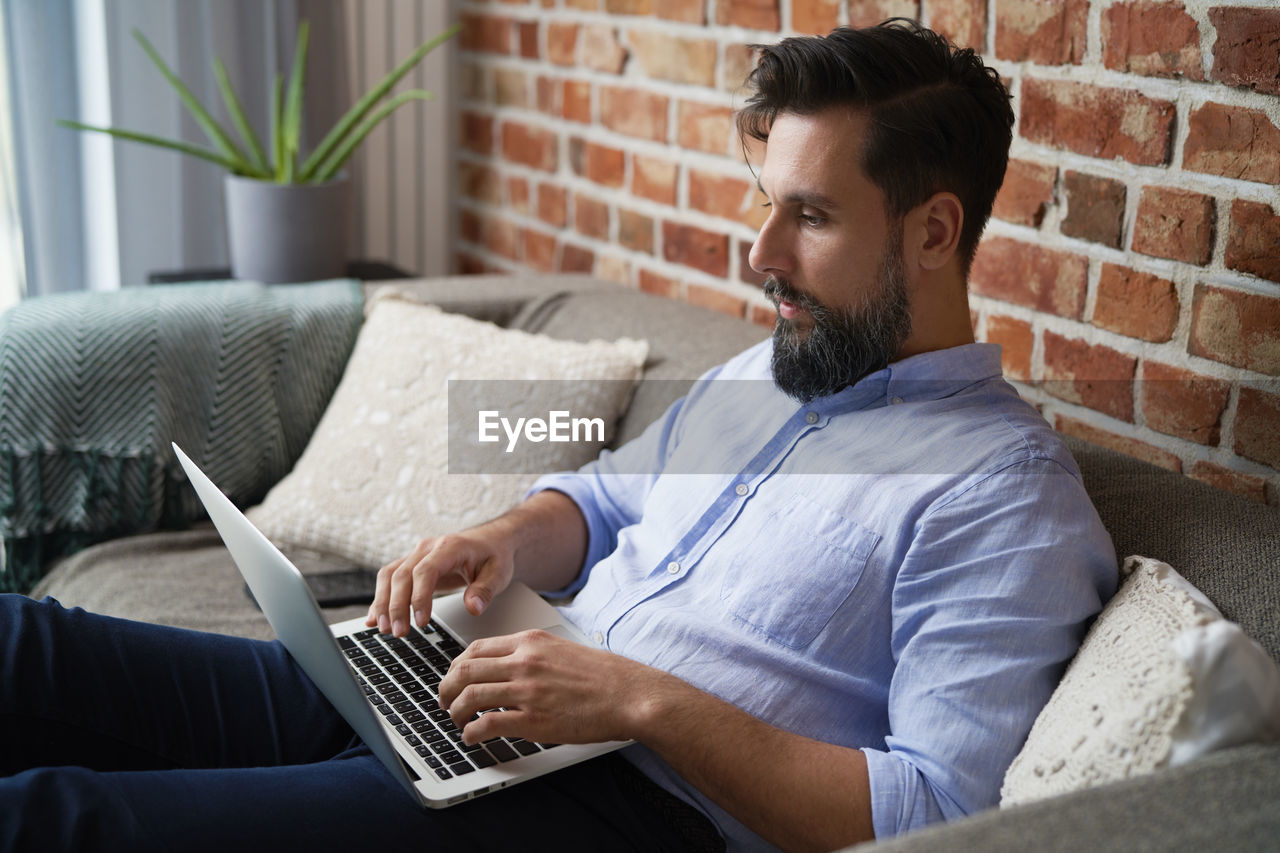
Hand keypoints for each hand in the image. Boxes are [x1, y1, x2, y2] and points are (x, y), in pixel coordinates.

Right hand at [366, 529, 514, 636]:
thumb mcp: (499, 573)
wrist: (491, 542)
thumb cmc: (494, 556)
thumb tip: (473, 608)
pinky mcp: (412, 565)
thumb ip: (485, 591)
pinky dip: (380, 599)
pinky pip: (389, 579)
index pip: (425, 571)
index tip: (421, 622)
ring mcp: (417, 555)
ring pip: (389, 576)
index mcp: (450, 547)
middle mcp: (428, 548)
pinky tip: (374, 619)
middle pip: (402, 575)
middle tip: (399, 633)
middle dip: (396, 606)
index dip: (419, 597)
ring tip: (384, 629)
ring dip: (383, 603)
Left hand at [438, 629, 662, 745]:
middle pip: (464, 670)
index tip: (454, 678)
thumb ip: (534, 655)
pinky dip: (471, 733)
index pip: (476, 649)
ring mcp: (527, 691)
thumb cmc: (605, 676)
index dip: (457, 666)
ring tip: (456, 721)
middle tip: (444, 701)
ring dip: (454, 711)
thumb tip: (509, 667)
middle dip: (446, 688)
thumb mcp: (563, 650)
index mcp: (531, 642)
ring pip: (469, 696)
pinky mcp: (533, 719)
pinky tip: (472, 738)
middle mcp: (524, 662)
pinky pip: (486, 724)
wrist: (630, 694)